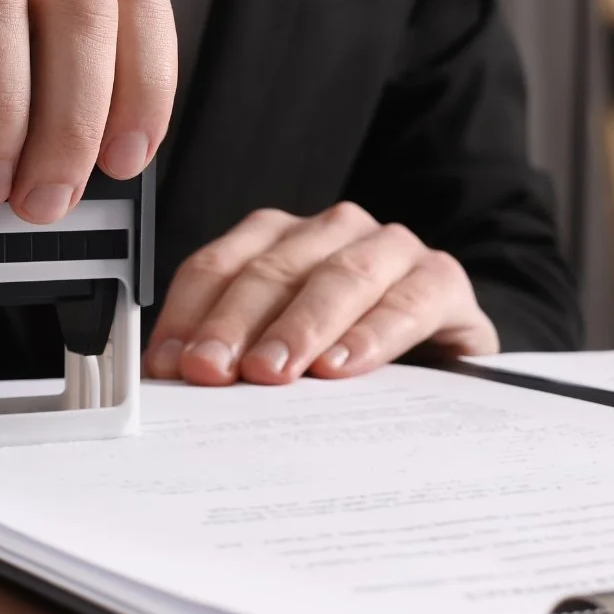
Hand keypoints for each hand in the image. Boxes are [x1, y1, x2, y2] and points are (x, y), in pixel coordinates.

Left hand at [143, 203, 498, 384]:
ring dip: (299, 327)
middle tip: (210, 371)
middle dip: (234, 324)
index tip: (170, 364)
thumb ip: (231, 358)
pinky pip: (407, 300)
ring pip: (336, 277)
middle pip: (269, 271)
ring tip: (272, 372)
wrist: (443, 359)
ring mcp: (389, 248)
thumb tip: (173, 381)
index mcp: (276, 238)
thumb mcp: (282, 354)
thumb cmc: (346, 353)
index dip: (188, 315)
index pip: (217, 267)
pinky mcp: (441, 279)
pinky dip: (372, 334)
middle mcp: (329, 232)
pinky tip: (344, 365)